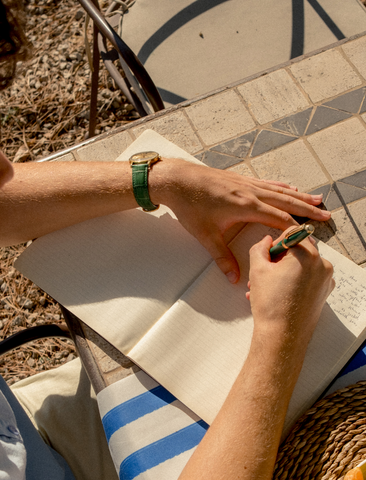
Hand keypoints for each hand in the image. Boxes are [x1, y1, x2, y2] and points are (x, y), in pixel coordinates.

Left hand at [153, 160, 330, 283]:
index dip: (295, 229)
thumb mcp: (205, 235)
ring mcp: (246, 183)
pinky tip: (288, 187)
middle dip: (307, 210)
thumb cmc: (190, 205)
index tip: (309, 238)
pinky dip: (281, 187)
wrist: (177, 179)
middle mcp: (251, 192)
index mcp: (246, 206)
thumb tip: (234, 277)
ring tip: (316, 200)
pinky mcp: (240, 178)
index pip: (279, 219)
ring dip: (299, 196)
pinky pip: (267, 183)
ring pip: (279, 190)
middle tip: (326, 216)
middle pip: (286, 202)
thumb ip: (221, 257)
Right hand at [246, 233, 334, 342]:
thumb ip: (259, 248)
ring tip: (266, 286)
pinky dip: (293, 281)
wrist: (282, 335)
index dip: (276, 242)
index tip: (267, 254)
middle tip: (264, 272)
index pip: (291, 233)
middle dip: (279, 258)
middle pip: (298, 249)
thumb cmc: (271, 304)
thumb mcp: (257, 270)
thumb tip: (266, 241)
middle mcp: (321, 265)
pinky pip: (307, 278)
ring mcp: (325, 280)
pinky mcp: (324, 292)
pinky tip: (277, 293)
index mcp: (307, 255)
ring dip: (283, 271)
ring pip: (302, 265)